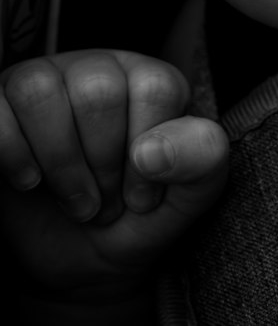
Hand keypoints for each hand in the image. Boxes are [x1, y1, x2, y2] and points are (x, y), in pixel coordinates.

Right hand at [0, 50, 228, 302]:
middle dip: (102, 165)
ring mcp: (47, 83)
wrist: (79, 263)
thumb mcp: (187, 198)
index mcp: (149, 80)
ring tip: (73, 200)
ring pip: (40, 90)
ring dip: (59, 163)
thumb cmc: (135, 219)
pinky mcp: (2, 107)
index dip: (149, 153)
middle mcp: (98, 69)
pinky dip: (11, 152)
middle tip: (104, 202)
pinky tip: (29, 182)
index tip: (142, 195)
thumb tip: (153, 149)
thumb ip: (203, 160)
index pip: (154, 86)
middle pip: (97, 91)